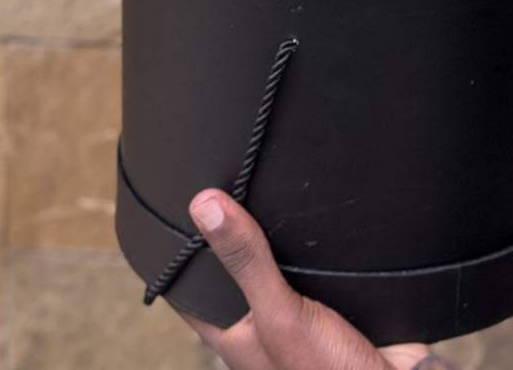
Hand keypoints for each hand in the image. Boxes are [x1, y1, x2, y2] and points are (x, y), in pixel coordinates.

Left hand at [179, 188, 438, 369]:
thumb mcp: (280, 314)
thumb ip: (246, 263)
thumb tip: (204, 205)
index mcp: (236, 333)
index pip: (192, 289)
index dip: (180, 252)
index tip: (175, 205)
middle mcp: (265, 321)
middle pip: (241, 268)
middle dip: (238, 230)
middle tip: (231, 179)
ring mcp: (300, 312)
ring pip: (283, 263)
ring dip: (285, 235)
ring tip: (276, 184)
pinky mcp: (337, 302)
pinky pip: (323, 263)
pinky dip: (323, 243)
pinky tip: (326, 214)